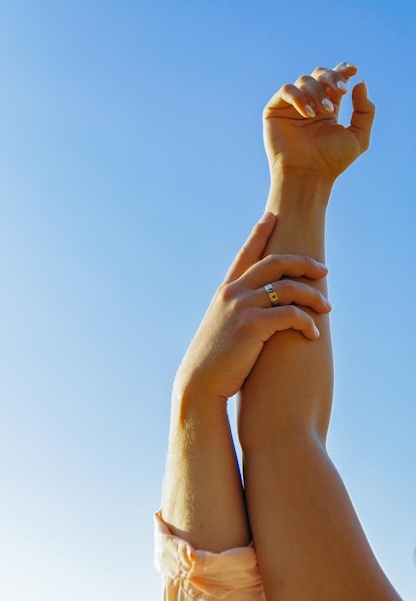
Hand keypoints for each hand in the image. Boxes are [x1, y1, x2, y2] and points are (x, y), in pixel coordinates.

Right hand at [174, 213, 330, 403]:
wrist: (199, 384)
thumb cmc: (215, 362)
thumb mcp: (222, 329)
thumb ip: (237, 314)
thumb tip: (257, 313)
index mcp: (225, 291)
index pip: (245, 254)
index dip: (259, 233)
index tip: (272, 216)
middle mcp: (232, 293)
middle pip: (274, 262)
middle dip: (303, 262)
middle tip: (323, 271)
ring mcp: (241, 307)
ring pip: (288, 287)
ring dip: (313, 296)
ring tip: (327, 307)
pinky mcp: (251, 325)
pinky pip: (290, 314)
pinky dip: (307, 322)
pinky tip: (313, 333)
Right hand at [263, 62, 375, 181]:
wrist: (308, 175)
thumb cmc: (332, 162)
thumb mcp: (359, 136)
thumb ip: (364, 110)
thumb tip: (359, 82)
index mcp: (327, 108)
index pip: (333, 80)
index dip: (342, 70)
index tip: (353, 70)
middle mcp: (309, 105)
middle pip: (319, 74)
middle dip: (332, 78)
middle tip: (341, 90)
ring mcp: (291, 107)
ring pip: (304, 80)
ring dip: (317, 92)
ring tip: (323, 112)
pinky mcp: (275, 111)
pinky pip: (286, 90)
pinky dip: (299, 97)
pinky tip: (308, 114)